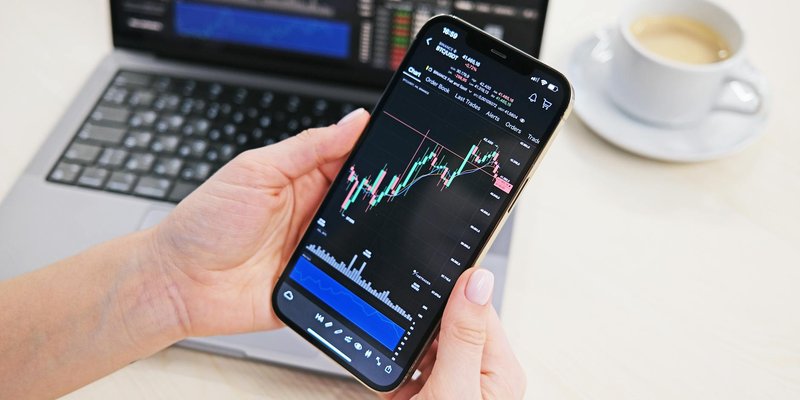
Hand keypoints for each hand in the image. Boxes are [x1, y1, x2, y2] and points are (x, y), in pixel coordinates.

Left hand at [149, 109, 369, 336]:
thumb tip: (354, 121)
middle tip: (391, 190)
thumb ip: (307, 147)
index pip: (350, 159)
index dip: (375, 152)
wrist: (177, 284)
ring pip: (365, 239)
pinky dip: (364, 274)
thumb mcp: (255, 172)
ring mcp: (318, 250)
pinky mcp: (319, 284)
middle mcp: (314, 214)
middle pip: (363, 199)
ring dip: (373, 234)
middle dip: (380, 195)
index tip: (397, 145)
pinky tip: (366, 265)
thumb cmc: (205, 224)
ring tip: (376, 227)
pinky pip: (352, 279)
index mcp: (302, 179)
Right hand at [384, 268, 525, 399]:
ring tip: (389, 362)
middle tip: (396, 333)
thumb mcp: (454, 388)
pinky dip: (389, 369)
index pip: (476, 308)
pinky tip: (384, 376)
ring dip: (401, 348)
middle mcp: (478, 375)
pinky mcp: (427, 396)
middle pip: (445, 325)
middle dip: (417, 326)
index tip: (420, 276)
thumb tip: (477, 280)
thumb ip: (462, 337)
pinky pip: (407, 368)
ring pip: (422, 345)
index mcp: (498, 369)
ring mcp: (451, 386)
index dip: (448, 292)